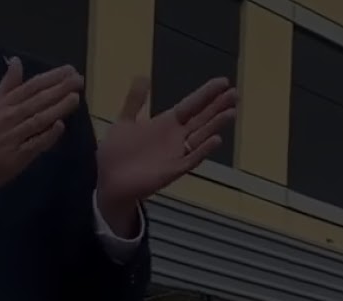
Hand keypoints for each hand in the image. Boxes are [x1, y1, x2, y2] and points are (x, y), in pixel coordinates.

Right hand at [0, 57, 83, 186]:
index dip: (52, 77)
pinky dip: (47, 135)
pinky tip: (60, 127)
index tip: (70, 70)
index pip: (32, 86)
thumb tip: (16, 60)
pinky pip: (34, 144)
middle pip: (38, 100)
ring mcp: (13, 137)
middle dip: (60, 89)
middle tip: (80, 80)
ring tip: (75, 98)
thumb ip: (7, 84)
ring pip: (38, 120)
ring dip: (57, 108)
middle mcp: (9, 117)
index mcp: (4, 103)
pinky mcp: (16, 157)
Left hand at [95, 76, 237, 223]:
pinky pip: (191, 159)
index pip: (190, 105)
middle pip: (201, 118)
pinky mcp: (172, 170)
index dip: (206, 94)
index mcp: (165, 123)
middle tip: (234, 93)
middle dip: (218, 106)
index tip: (223, 82)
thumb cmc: (116, 153)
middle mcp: (175, 137)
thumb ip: (134, 101)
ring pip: (201, 136)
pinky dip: (203, 150)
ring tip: (231, 112)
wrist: (108, 180)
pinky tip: (215, 139)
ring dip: (215, 125)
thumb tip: (142, 76)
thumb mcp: (123, 122)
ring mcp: (176, 154)